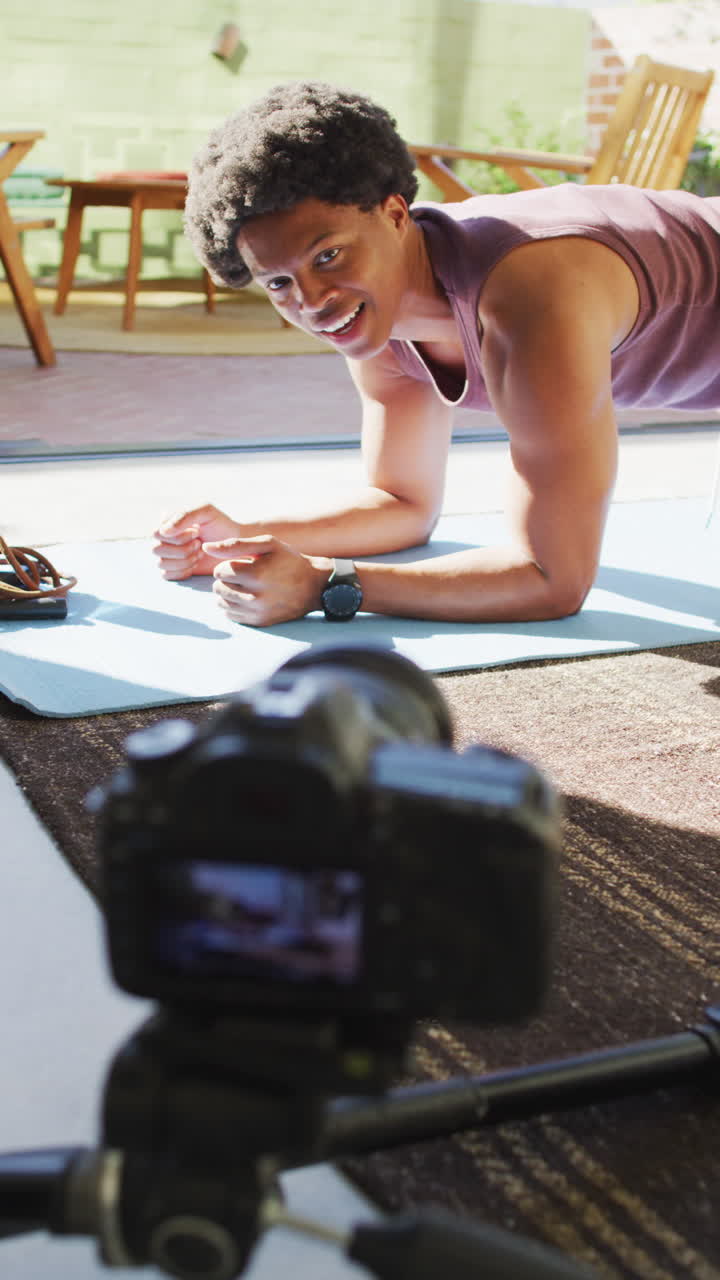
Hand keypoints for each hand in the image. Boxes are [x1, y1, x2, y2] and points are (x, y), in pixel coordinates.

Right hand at [152, 505, 242, 578]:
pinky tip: (195, 564)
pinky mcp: (174, 569)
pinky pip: (166, 575)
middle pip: (156, 549)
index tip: (196, 532)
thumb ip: (184, 516)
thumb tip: (163, 531)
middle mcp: (164, 538)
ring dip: (184, 560)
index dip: (177, 536)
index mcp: (167, 521)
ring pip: (161, 563)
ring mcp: (168, 554)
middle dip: (181, 550)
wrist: (233, 545)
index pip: (157, 532)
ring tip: (200, 554)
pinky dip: (182, 571)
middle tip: (199, 544)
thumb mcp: (206, 512)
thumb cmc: (220, 525)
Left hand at [203, 535, 330, 626]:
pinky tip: (246, 598)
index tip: (241, 564)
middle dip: (225, 580)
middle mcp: (255, 596)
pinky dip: (233, 606)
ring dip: (227, 593)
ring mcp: (257, 611)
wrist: (314, 586)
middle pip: (218, 588)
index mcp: (255, 574)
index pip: (219, 571)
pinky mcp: (259, 622)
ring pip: (222, 603)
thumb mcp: (266, 545)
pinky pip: (231, 616)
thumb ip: (234, 545)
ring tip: (242, 586)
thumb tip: (206, 548)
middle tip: (241, 575)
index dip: (227, 565)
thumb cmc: (288, 561)